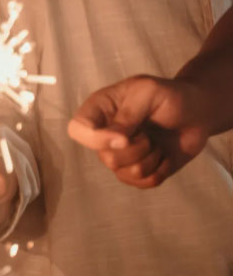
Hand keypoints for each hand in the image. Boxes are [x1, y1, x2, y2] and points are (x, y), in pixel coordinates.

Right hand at [68, 74, 215, 187]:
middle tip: (149, 132)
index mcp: (98, 110)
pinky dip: (159, 170)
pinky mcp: (138, 172)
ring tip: (157, 141)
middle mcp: (104, 135)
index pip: (77, 130)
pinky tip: (163, 154)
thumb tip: (115, 141)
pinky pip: (141, 183)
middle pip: (106, 157)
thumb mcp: (148, 92)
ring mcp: (120, 155)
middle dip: (137, 148)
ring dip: (151, 158)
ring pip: (124, 172)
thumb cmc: (171, 96)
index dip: (97, 139)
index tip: (125, 138)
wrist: (198, 113)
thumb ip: (127, 114)